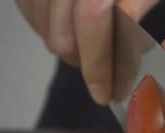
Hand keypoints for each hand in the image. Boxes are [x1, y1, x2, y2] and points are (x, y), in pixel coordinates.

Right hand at [15, 0, 158, 104]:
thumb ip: (137, 5)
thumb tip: (130, 51)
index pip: (92, 20)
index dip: (98, 64)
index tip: (103, 91)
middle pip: (60, 34)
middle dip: (82, 62)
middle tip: (101, 71)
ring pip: (41, 26)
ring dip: (65, 45)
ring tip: (88, 45)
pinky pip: (27, 9)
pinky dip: (47, 25)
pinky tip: (68, 25)